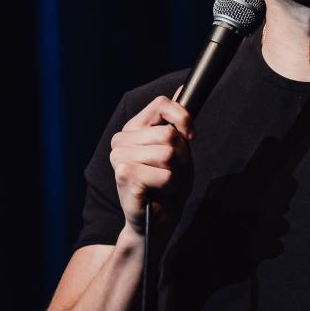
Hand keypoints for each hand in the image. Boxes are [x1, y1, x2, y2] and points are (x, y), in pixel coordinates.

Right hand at [109, 91, 194, 237]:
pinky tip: (158, 193)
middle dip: (181, 158)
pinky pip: (165, 174)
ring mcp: (119, 157)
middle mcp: (121, 140)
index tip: (190, 137)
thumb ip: (177, 121)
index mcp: (134, 129)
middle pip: (169, 134)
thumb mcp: (178, 150)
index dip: (182, 118)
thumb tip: (180, 89)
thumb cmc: (168, 186)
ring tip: (165, 184)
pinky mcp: (124, 175)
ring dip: (176, 174)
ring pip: (168, 153)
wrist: (157, 221)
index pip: (161, 104)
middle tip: (171, 175)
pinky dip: (170, 186)